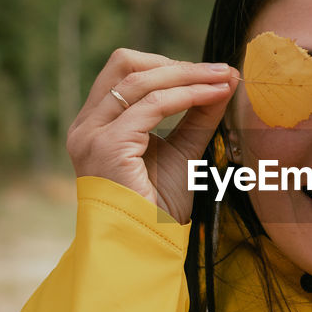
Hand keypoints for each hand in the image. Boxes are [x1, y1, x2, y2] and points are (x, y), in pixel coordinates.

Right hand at [66, 49, 239, 222]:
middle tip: (218, 71)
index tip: (211, 72)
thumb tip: (225, 78)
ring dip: (188, 75)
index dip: (169, 66)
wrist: (146, 246)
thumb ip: (197, 114)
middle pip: (125, 65)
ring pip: (140, 80)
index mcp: (97, 124)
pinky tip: (214, 96)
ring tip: (224, 78)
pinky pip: (152, 106)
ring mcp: (92, 135)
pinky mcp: (108, 145)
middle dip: (176, 64)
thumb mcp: (183, 150)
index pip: (125, 73)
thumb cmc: (160, 207)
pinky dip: (187, 95)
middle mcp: (86, 126)